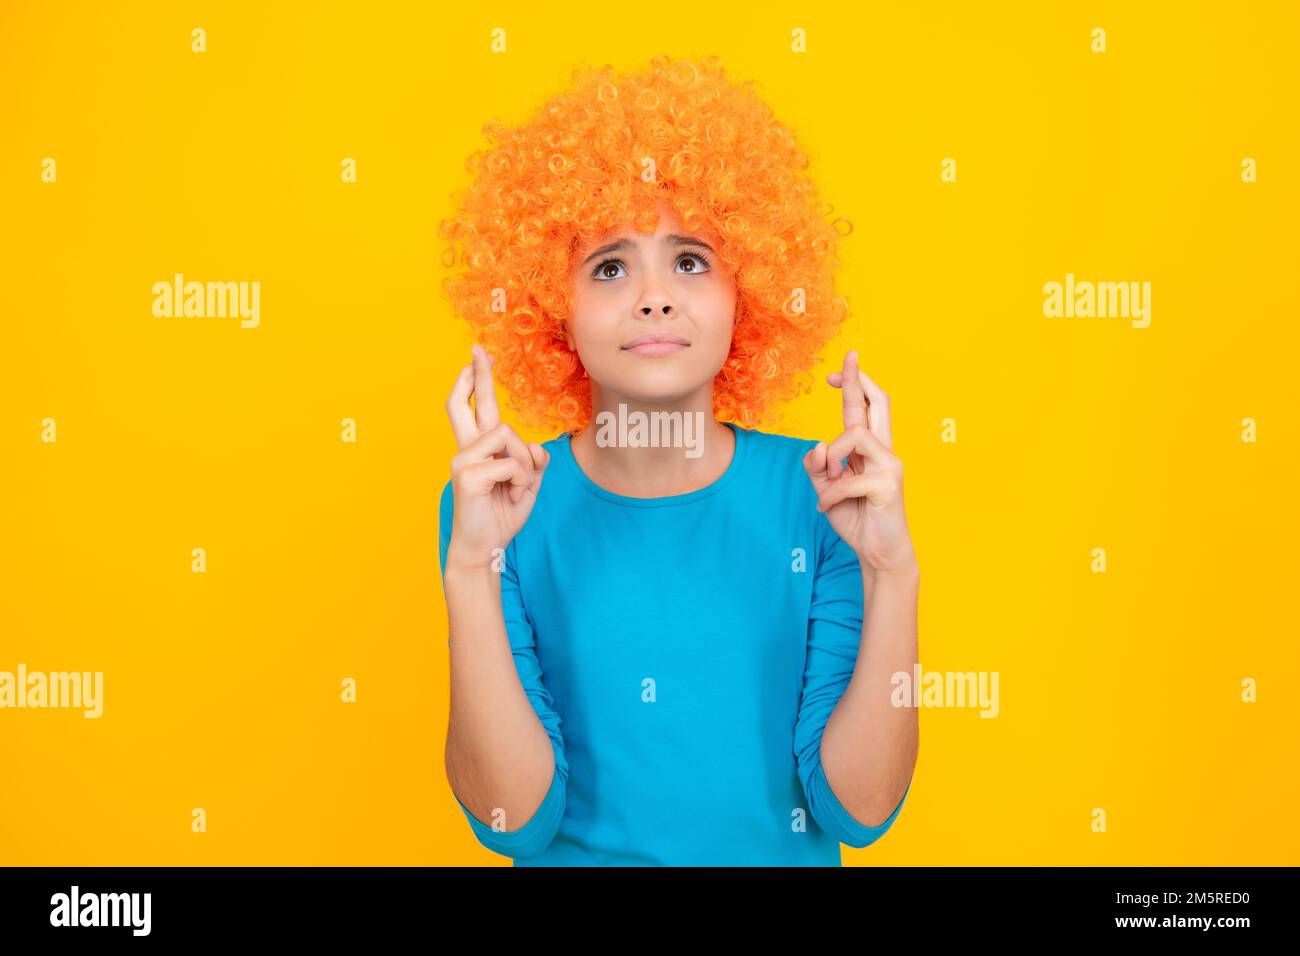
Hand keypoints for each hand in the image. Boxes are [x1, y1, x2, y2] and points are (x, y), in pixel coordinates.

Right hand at [444, 344, 549, 569]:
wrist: (484, 549)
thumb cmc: (501, 516)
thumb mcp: (527, 485)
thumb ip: (534, 463)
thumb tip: (537, 446)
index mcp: (479, 449)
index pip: (474, 407)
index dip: (476, 381)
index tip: (480, 357)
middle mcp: (466, 449)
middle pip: (463, 403)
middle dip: (475, 374)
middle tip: (478, 350)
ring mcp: (463, 461)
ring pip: (509, 436)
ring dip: (525, 464)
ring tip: (518, 489)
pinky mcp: (467, 476)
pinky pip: (510, 464)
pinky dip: (522, 482)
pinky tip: (512, 498)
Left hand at [802, 349, 916, 574]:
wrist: (878, 554)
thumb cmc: (856, 519)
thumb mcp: (826, 490)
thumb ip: (818, 468)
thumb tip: (816, 446)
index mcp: (870, 450)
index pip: (864, 409)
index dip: (851, 386)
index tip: (833, 372)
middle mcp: (884, 451)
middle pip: (879, 403)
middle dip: (859, 379)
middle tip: (849, 358)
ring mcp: (890, 465)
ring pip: (854, 434)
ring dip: (831, 458)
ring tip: (826, 483)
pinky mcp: (888, 485)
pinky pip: (848, 478)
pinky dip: (829, 494)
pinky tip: (826, 508)